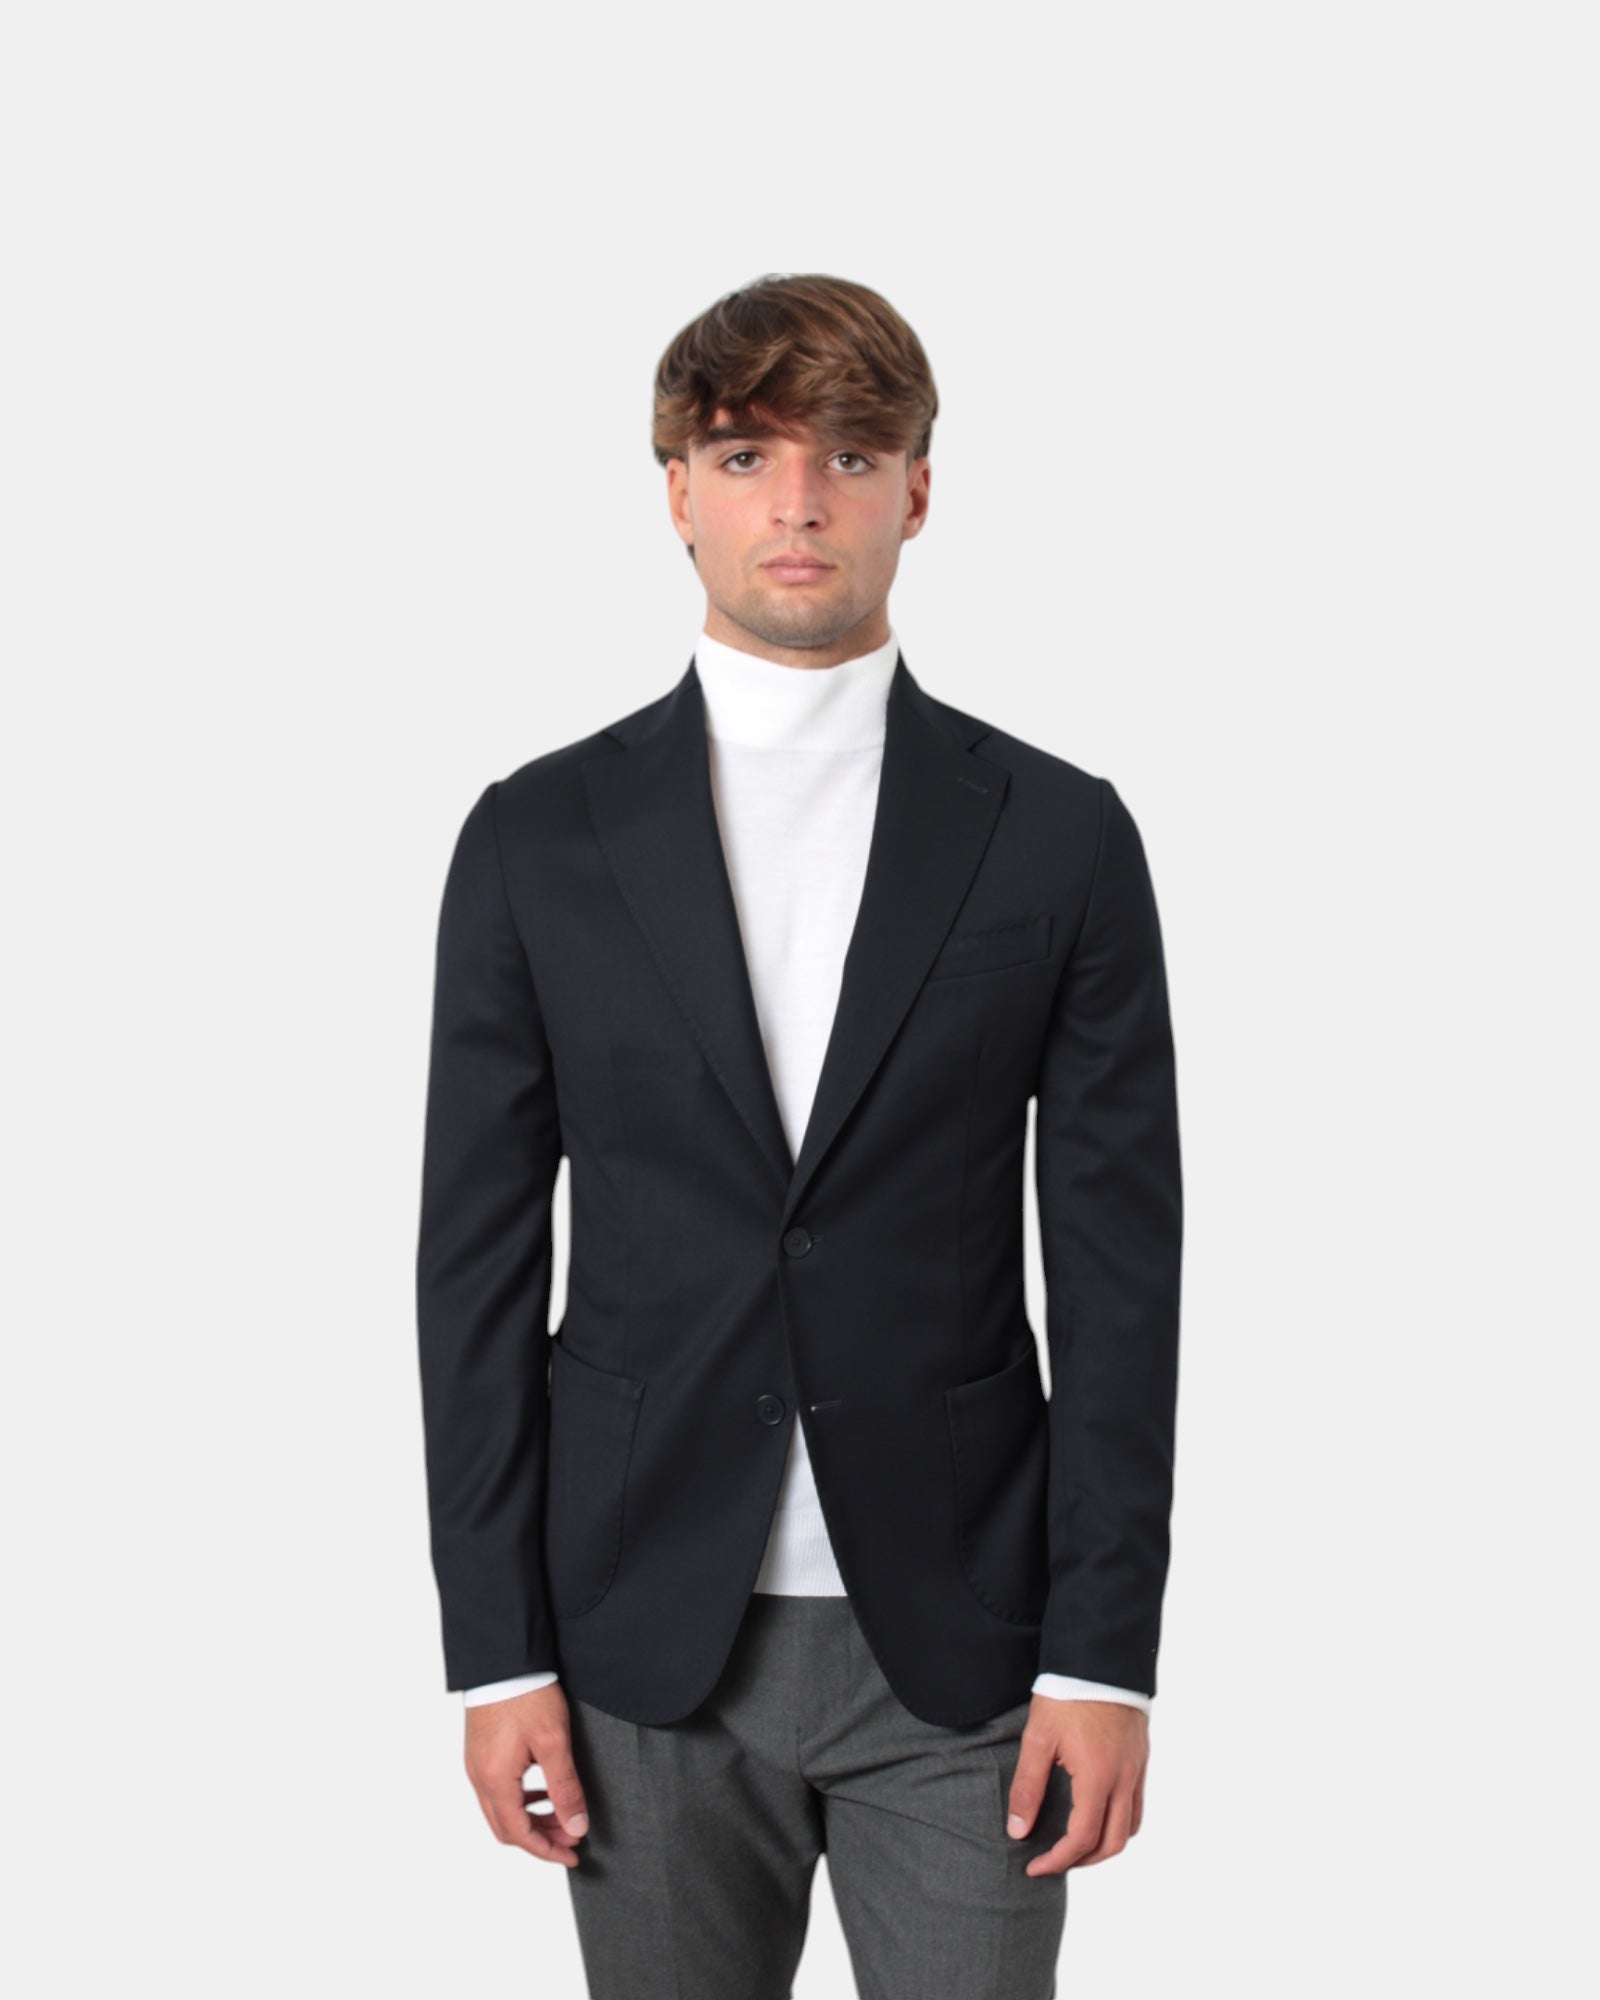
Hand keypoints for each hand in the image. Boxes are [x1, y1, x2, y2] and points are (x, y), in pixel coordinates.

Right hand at [464, 1682, 589, 1866]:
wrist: (503, 1659)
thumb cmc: (526, 1695)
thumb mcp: (553, 1742)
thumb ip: (565, 1788)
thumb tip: (577, 1827)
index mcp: (495, 1780)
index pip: (519, 1834)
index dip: (547, 1851)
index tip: (573, 1856)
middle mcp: (478, 1778)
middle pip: (507, 1828)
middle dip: (541, 1838)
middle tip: (572, 1836)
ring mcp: (475, 1765)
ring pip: (501, 1810)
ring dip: (531, 1819)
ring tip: (562, 1813)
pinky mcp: (479, 1752)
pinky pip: (497, 1791)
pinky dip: (520, 1800)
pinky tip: (542, 1789)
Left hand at [1006, 1696, 1147, 1875]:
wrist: (1099, 1656)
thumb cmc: (1067, 1693)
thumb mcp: (1039, 1738)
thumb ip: (1028, 1786)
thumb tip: (1018, 1831)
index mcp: (1098, 1778)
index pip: (1082, 1839)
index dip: (1058, 1860)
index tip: (1034, 1866)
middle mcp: (1124, 1779)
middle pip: (1113, 1843)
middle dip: (1083, 1860)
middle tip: (1054, 1861)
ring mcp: (1136, 1769)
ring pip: (1130, 1827)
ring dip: (1104, 1845)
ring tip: (1075, 1844)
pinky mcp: (1140, 1758)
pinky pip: (1136, 1805)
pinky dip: (1119, 1822)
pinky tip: (1096, 1813)